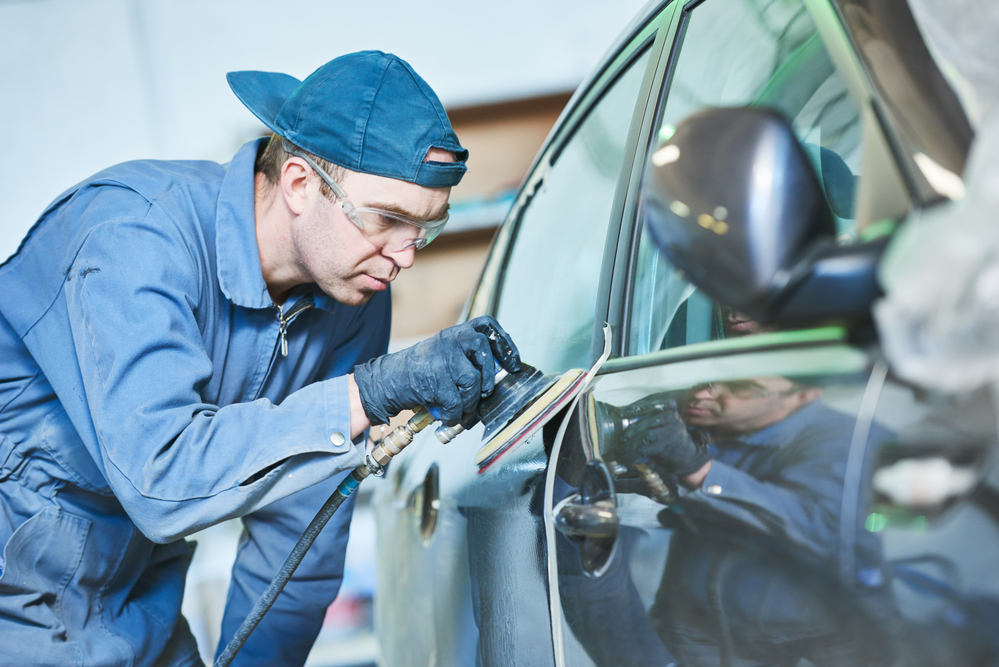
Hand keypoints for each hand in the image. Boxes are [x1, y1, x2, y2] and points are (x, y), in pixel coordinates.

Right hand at [352, 316, 520, 425]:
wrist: (388, 380)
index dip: (505, 344)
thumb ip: (467, 359)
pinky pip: (457, 401)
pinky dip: (455, 414)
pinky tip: (449, 415)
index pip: (488, 327)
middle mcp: (451, 340)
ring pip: (472, 381)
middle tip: (484, 392)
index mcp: (456, 333)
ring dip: (470, 400)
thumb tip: (494, 377)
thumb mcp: (444, 354)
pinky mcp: (436, 380)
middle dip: (487, 377)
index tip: (513, 363)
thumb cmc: (420, 371)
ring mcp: (443, 359)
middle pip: (484, 353)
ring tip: (461, 407)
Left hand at [604, 396, 709, 476]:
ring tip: (619, 452)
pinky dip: (632, 455)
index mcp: (669, 408)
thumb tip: (624, 417)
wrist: (690, 456)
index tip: (620, 413)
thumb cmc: (673, 438)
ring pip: (642, 437)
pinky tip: (626, 458)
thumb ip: (651, 419)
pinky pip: (644, 449)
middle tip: (619, 441)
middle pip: (643, 423)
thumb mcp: (665, 423)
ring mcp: (669, 431)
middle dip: (629, 432)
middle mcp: (670, 417)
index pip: (648, 405)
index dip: (632, 409)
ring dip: (628, 446)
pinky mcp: (665, 446)